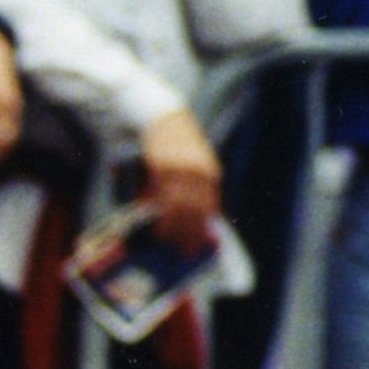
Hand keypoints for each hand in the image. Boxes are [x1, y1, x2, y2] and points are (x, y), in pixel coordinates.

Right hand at [139, 106, 222, 251]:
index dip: (202, 229)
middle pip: (196, 211)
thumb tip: (185, 217)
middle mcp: (199, 173)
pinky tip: (159, 225)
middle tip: (182, 252)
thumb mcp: (193, 164)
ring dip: (174, 228)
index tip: (196, 246)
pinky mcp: (164, 168)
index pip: (210, 208)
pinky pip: (164, 197)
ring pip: (180, 207)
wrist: (162, 117)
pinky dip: (162, 215)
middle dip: (189, 233)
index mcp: (210, 173)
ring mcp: (182, 171)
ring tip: (168, 242)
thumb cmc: (176, 144)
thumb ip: (192, 189)